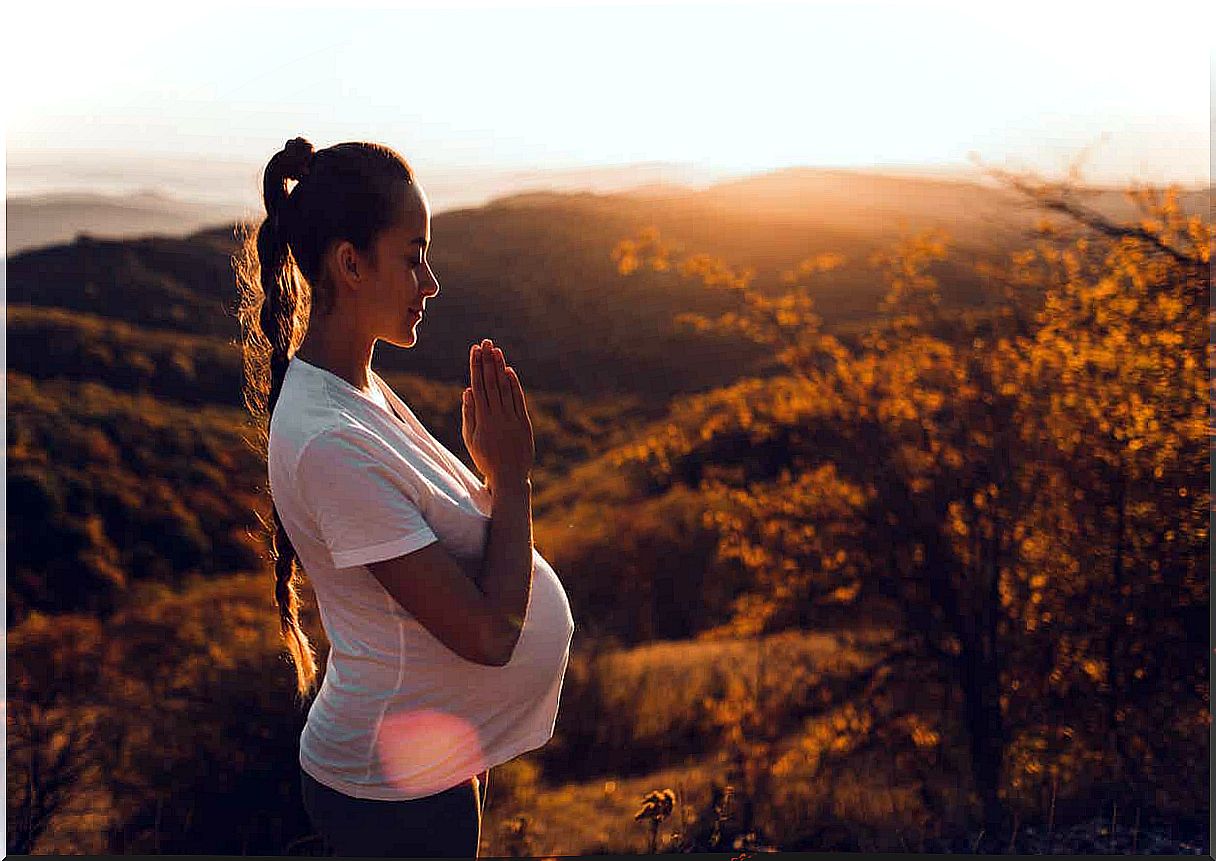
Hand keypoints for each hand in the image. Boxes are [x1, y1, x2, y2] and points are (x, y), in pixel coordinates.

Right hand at [461, 338, 533, 488]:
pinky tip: (509, 371)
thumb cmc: (485, 459)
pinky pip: (518, 400)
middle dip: (487, 361)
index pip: (478, 386)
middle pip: (492, 383)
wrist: (509, 477)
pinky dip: (514, 385)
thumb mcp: (471, 439)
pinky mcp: (524, 423)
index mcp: (482, 420)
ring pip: (505, 388)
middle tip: (485, 342)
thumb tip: (468, 390)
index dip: (476, 366)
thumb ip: (470, 414)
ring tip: (496, 351)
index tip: (474, 350)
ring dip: (500, 368)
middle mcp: (498, 416)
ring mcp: (512, 419)